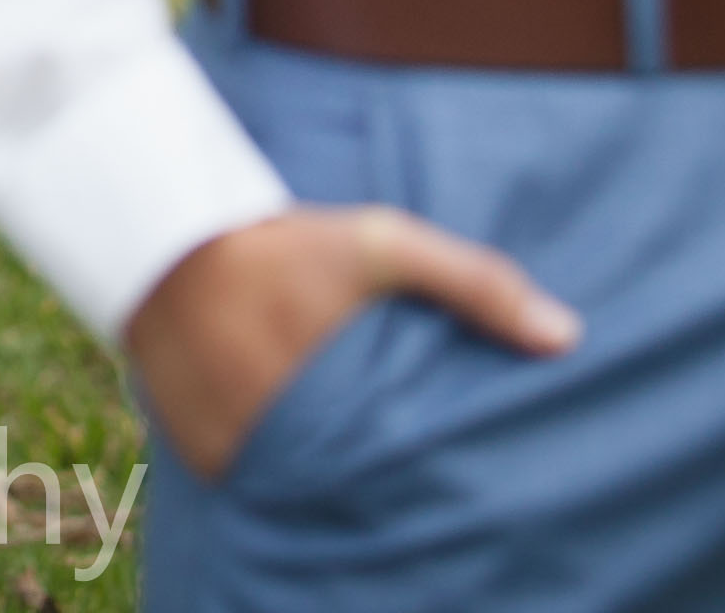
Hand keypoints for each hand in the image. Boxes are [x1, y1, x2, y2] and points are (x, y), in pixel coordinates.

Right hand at [122, 205, 577, 483]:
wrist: (158, 231)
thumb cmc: (281, 240)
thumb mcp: (382, 244)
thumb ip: (474, 284)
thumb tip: (567, 338)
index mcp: (324, 403)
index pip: (391, 482)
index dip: (423, 487)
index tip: (444, 478)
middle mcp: (272, 442)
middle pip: (346, 494)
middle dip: (373, 486)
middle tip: (394, 469)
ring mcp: (229, 455)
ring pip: (297, 493)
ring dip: (321, 481)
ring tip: (347, 464)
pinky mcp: (196, 455)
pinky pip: (250, 483)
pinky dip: (271, 473)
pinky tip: (291, 450)